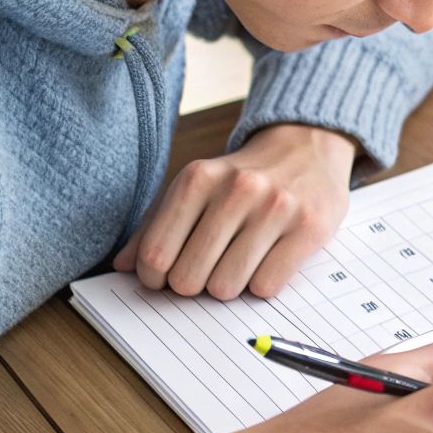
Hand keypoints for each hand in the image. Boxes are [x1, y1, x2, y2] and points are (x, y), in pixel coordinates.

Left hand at [114, 123, 355, 298]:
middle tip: (207, 270)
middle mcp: (237, 190)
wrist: (308, 145)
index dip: (154, 278)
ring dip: (229, 286)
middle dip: (194, 284)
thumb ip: (156, 224)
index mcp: (199, 178)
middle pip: (189, 278)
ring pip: (227, 287)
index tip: (166, 276)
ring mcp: (277, 208)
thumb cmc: (245, 176)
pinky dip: (261, 284)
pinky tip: (266, 262)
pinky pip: (266, 286)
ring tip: (238, 264)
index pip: (155, 255)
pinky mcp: (309, 227)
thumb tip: (123, 266)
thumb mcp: (197, 186)